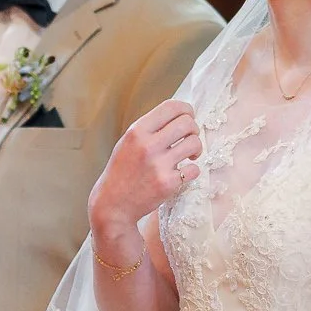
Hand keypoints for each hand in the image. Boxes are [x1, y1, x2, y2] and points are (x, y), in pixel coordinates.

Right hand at [89, 99, 202, 237]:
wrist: (113, 204)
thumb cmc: (123, 171)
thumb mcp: (128, 142)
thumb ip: (150, 128)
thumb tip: (181, 114)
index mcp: (137, 131)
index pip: (171, 106)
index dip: (186, 109)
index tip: (189, 118)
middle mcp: (148, 145)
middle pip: (187, 123)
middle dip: (194, 129)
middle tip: (189, 138)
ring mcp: (159, 165)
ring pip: (194, 143)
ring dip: (197, 148)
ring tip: (190, 155)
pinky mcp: (168, 184)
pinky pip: (194, 169)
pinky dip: (192, 170)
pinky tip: (183, 173)